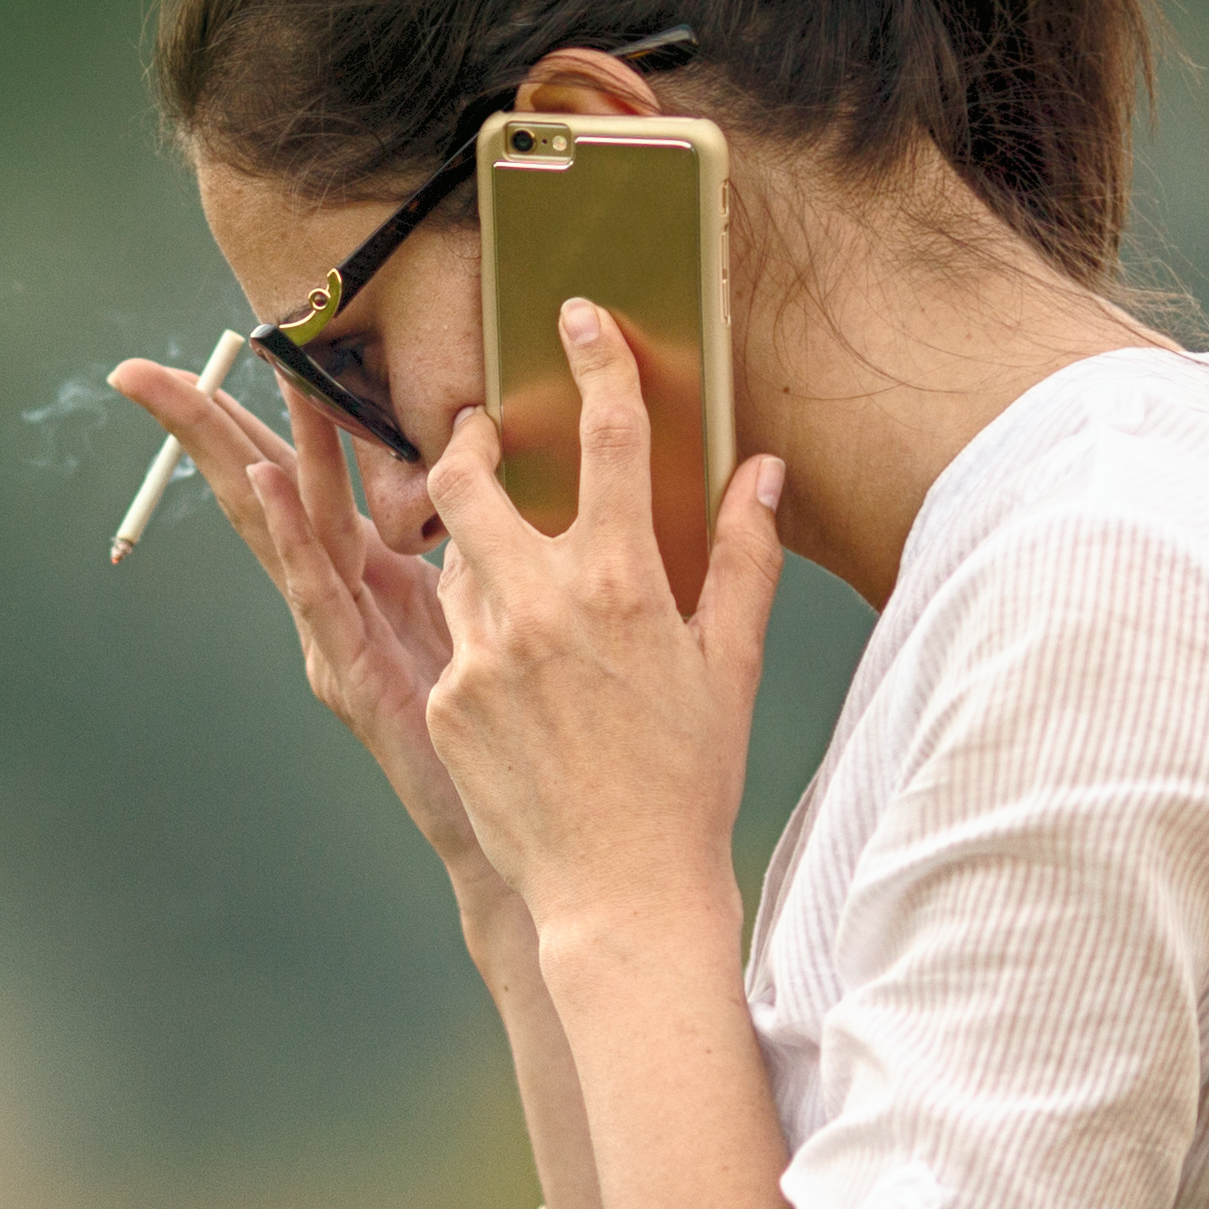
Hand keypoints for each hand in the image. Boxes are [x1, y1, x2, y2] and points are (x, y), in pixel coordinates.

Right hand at [109, 357, 504, 887]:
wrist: (510, 833)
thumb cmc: (507, 726)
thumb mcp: (491, 602)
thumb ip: (476, 532)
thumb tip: (482, 442)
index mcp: (367, 577)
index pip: (301, 479)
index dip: (261, 414)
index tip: (233, 346)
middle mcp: (335, 602)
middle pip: (258, 495)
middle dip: (199, 431)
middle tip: (139, 373)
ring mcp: (333, 640)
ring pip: (280, 533)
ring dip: (245, 455)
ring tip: (206, 396)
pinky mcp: (349, 677)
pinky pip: (315, 592)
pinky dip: (285, 535)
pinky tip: (260, 485)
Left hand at [421, 299, 787, 940]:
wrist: (621, 892)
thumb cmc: (688, 781)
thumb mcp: (728, 665)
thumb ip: (743, 557)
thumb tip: (763, 469)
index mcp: (622, 583)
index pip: (608, 437)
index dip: (596, 362)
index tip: (579, 316)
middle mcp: (540, 604)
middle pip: (470, 478)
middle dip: (466, 442)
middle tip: (477, 433)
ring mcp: (481, 652)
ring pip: (453, 559)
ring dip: (474, 548)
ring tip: (510, 570)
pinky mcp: (445, 699)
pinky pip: (451, 635)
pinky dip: (478, 631)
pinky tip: (516, 674)